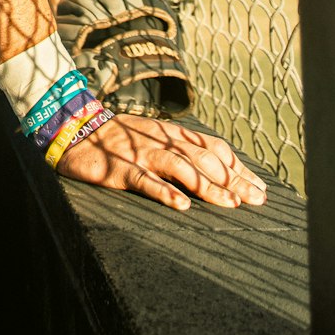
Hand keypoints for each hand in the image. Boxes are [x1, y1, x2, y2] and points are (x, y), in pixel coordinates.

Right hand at [54, 113, 267, 210]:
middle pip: (204, 159)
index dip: (238, 167)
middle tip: (256, 200)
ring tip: (230, 204)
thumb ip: (178, 149)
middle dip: (234, 180)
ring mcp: (141, 154)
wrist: (75, 129)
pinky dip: (165, 192)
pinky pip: (146, 181)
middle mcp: (161, 141)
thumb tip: (213, 170)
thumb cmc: (118, 139)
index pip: (214, 148)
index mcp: (171, 134)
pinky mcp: (121, 169)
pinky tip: (182, 205)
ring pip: (181, 168)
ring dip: (209, 186)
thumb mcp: (152, 136)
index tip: (259, 187)